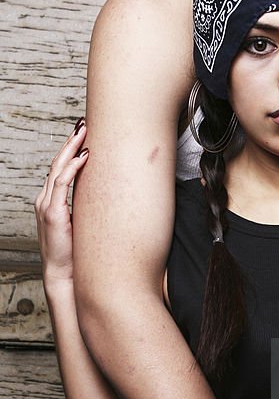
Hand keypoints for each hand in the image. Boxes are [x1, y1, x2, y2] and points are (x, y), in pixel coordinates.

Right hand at [35, 120, 88, 286]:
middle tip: (83, 124)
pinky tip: (84, 155)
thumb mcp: (85, 222)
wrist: (66, 274)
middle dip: (70, 141)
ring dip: (72, 147)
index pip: (60, 168)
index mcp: (52, 201)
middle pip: (58, 162)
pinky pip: (62, 183)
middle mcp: (46, 199)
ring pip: (58, 168)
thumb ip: (90, 206)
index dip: (70, 150)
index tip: (84, 134)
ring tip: (83, 132)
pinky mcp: (53, 213)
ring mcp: (47, 205)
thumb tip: (113, 193)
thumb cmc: (78, 251)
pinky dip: (73, 167)